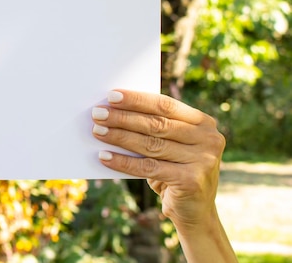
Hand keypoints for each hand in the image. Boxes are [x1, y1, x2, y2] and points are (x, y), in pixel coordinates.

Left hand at [91, 89, 224, 230]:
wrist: (195, 211)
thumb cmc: (175, 170)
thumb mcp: (171, 145)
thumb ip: (155, 128)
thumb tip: (114, 111)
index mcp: (203, 122)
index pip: (166, 105)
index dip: (137, 100)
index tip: (111, 96)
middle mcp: (208, 139)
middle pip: (157, 124)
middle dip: (123, 118)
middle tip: (98, 113)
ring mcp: (203, 160)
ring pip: (151, 145)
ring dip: (119, 137)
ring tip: (97, 131)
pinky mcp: (191, 181)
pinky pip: (148, 168)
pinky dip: (123, 162)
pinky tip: (104, 156)